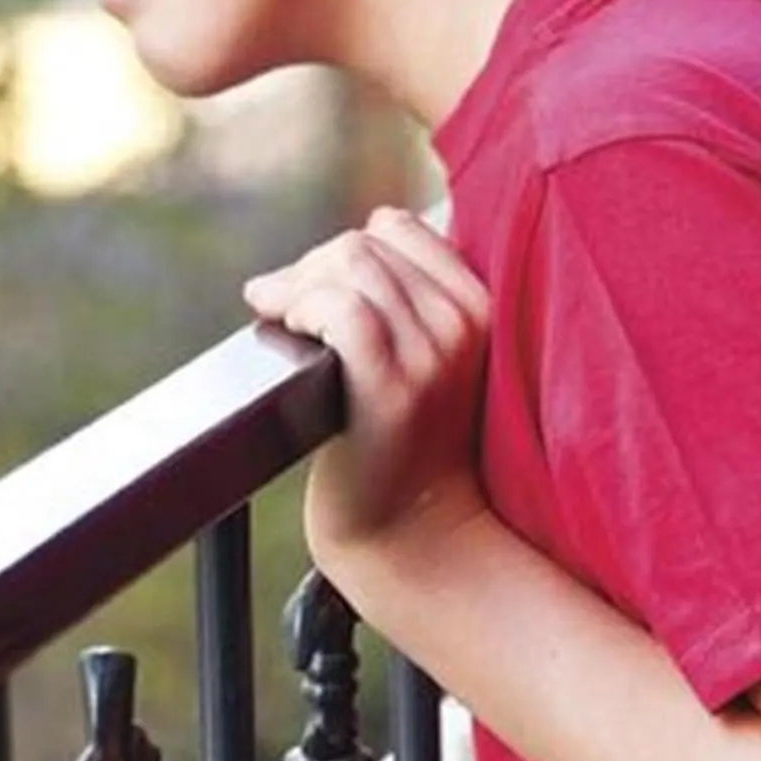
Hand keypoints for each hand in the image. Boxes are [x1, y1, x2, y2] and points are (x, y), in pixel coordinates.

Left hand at [244, 208, 489, 554]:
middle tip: (282, 307)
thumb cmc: (405, 441)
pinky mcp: (393, 388)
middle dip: (309, 269)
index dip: (344, 249)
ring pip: (349, 265)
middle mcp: (463, 323)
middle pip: (363, 243)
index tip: (316, 287)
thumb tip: (346, 240)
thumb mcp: (428, 357)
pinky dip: (302, 306)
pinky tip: (286, 328)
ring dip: (296, 286)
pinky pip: (342, 310)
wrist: (413, 532)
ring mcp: (432, 355)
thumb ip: (406, 297)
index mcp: (481, 306)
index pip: (398, 227)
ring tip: (280, 317)